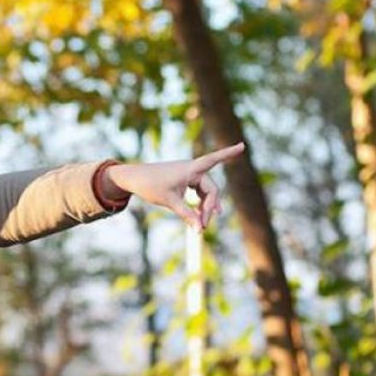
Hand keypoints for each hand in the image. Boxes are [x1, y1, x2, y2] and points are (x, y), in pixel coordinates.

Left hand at [103, 142, 244, 229]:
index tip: (242, 145)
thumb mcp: (169, 201)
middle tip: (204, 226)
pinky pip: (198, 191)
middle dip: (209, 207)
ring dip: (206, 207)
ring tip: (205, 223)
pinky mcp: (183, 180)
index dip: (229, 153)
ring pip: (205, 192)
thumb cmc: (150, 185)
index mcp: (190, 169)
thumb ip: (187, 215)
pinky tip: (201, 213)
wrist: (133, 178)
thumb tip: (200, 230)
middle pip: (211, 189)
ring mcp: (188, 174)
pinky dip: (199, 203)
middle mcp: (192, 169)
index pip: (214, 159)